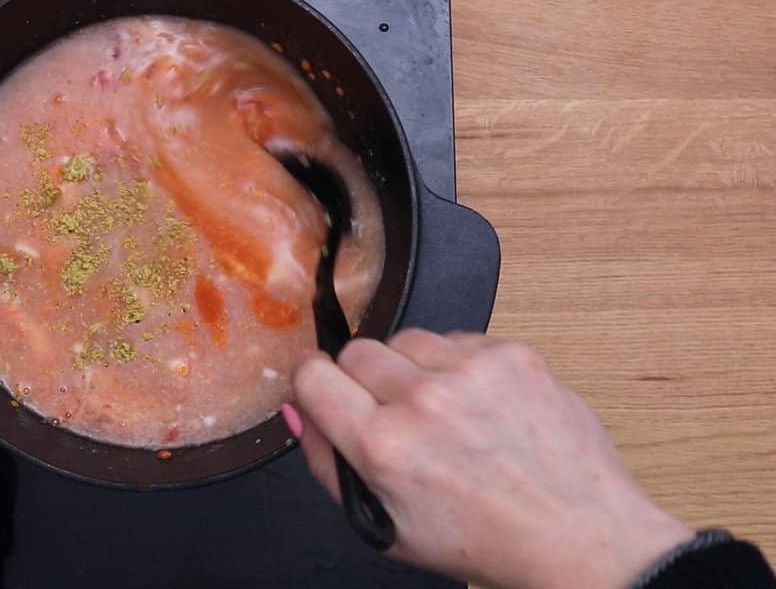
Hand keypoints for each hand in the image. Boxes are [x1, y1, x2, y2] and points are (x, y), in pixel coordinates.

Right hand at [283, 329, 692, 588]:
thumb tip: (299, 410)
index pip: (312, 375)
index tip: (325, 391)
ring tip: (442, 412)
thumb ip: (328, 464)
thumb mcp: (384, 525)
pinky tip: (478, 405)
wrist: (578, 535)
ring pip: (405, 339)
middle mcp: (422, 400)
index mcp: (382, 447)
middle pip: (356, 351)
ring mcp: (470, 371)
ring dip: (411, 368)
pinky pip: (456, 339)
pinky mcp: (510, 354)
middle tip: (394, 415)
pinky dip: (458, 366)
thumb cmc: (484, 539)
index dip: (313, 383)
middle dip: (364, 380)